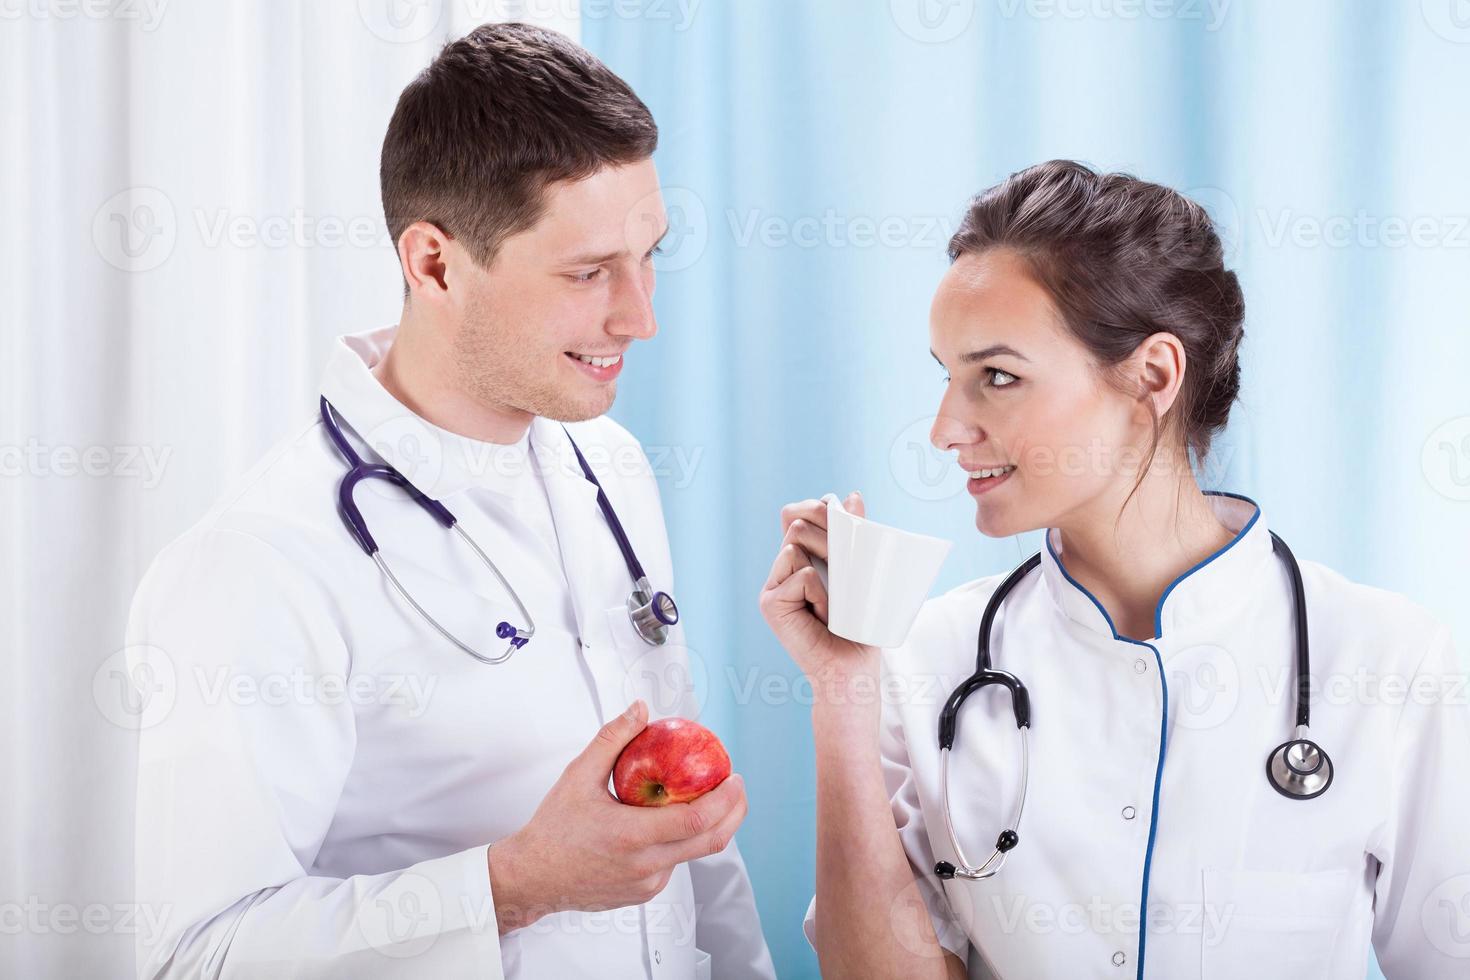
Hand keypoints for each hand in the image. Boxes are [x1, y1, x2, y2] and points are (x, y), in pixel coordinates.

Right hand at [487, 700, 746, 933]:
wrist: (532, 877)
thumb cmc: (553, 830)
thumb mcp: (579, 776)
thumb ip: (613, 739)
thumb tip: (640, 711)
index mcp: (631, 836)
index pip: (696, 820)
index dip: (724, 799)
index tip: (734, 778)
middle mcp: (645, 865)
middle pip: (710, 841)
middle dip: (733, 812)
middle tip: (736, 787)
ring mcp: (648, 884)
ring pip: (692, 853)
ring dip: (705, 826)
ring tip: (704, 797)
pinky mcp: (645, 894)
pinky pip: (673, 864)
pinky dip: (679, 842)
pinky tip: (666, 823)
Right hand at [758, 491, 880, 697]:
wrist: (852, 667)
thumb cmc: (858, 625)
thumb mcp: (860, 571)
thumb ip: (853, 534)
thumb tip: (853, 495)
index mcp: (800, 558)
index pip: (795, 514)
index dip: (816, 509)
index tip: (842, 519)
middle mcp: (781, 568)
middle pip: (796, 523)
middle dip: (830, 535)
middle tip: (848, 573)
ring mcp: (772, 584)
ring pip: (796, 545)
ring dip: (829, 572)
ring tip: (833, 604)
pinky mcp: (769, 602)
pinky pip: (802, 575)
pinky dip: (822, 594)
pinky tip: (823, 616)